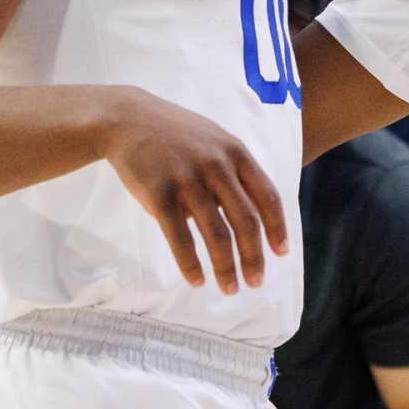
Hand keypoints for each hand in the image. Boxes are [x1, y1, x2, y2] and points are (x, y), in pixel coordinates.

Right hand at [98, 88, 287, 292]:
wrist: (127, 119)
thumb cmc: (177, 135)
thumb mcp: (216, 141)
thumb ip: (236, 172)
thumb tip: (252, 214)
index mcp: (237, 153)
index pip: (268, 197)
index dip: (278, 228)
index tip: (281, 253)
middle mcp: (218, 167)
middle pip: (246, 221)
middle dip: (254, 257)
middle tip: (256, 282)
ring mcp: (188, 180)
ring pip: (216, 234)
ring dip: (226, 267)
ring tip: (230, 288)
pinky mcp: (159, 194)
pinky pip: (180, 237)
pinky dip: (190, 263)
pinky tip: (196, 280)